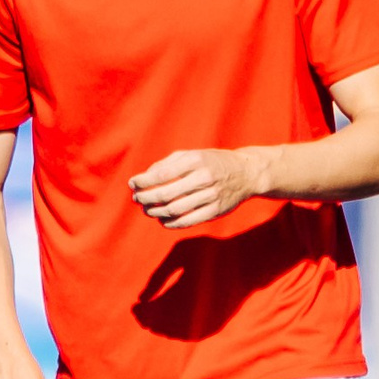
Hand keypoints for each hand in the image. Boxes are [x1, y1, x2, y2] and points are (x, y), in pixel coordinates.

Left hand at [130, 148, 264, 228]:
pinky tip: (162, 220)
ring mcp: (211, 195)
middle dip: (146, 198)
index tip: (132, 184)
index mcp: (195, 160)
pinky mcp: (216, 211)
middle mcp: (203, 177)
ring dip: (156, 212)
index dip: (143, 181)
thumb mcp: (192, 155)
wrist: (246, 173)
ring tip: (147, 210)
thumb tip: (144, 178)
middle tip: (137, 199)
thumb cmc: (212, 162)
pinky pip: (187, 221)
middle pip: (165, 194)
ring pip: (175, 209)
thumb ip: (167, 163)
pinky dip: (171, 223)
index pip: (162, 174)